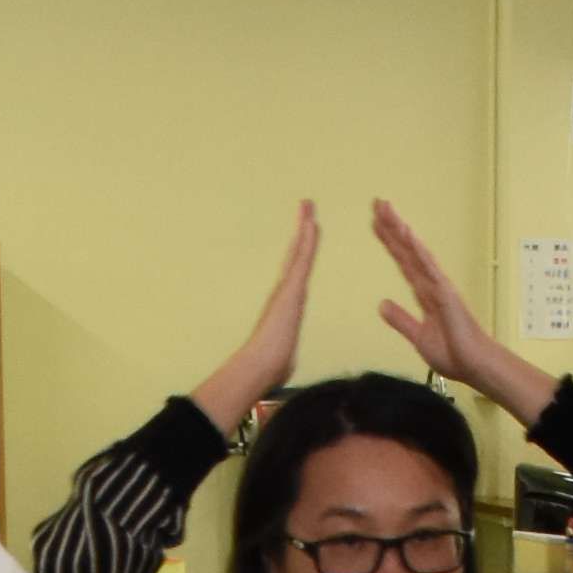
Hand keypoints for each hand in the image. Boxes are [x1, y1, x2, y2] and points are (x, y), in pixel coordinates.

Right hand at [194, 202, 320, 431]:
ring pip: (300, 251)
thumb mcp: (283, 356)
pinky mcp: (291, 289)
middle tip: (307, 206)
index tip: (307, 231)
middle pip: (297, 253)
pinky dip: (307, 240)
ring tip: (309, 205)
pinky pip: (302, 259)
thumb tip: (282, 362)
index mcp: (286, 303)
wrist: (260, 366)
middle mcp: (285, 290)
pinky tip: (312, 223)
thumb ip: (284, 352)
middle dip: (302, 230)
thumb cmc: (270, 366)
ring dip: (305, 227)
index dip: (301, 250)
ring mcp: (287, 287)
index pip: (297, 270)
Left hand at [368, 200, 553, 424]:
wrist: (474, 367)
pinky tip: (407, 233)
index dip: (389, 241)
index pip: (402, 260)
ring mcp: (439, 286)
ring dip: (401, 230)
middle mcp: (431, 283)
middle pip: (406, 249)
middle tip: (376, 202)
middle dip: (391, 226)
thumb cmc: (454, 353)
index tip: (375, 221)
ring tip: (387, 209)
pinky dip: (418, 250)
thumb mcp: (418, 336)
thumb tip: (381, 304)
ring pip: (416, 252)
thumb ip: (400, 319)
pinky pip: (429, 268)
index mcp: (424, 292)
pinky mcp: (446, 294)